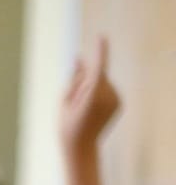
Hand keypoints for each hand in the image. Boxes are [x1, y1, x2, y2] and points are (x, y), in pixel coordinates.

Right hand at [60, 38, 120, 155]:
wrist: (81, 147)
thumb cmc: (67, 125)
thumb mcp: (64, 100)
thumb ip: (74, 78)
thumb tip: (79, 60)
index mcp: (93, 96)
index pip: (98, 68)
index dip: (99, 51)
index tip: (101, 36)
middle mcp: (109, 96)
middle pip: (96, 75)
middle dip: (85, 80)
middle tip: (74, 103)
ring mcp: (116, 99)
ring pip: (102, 81)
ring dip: (91, 87)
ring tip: (83, 108)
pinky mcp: (119, 102)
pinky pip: (107, 89)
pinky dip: (99, 93)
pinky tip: (91, 109)